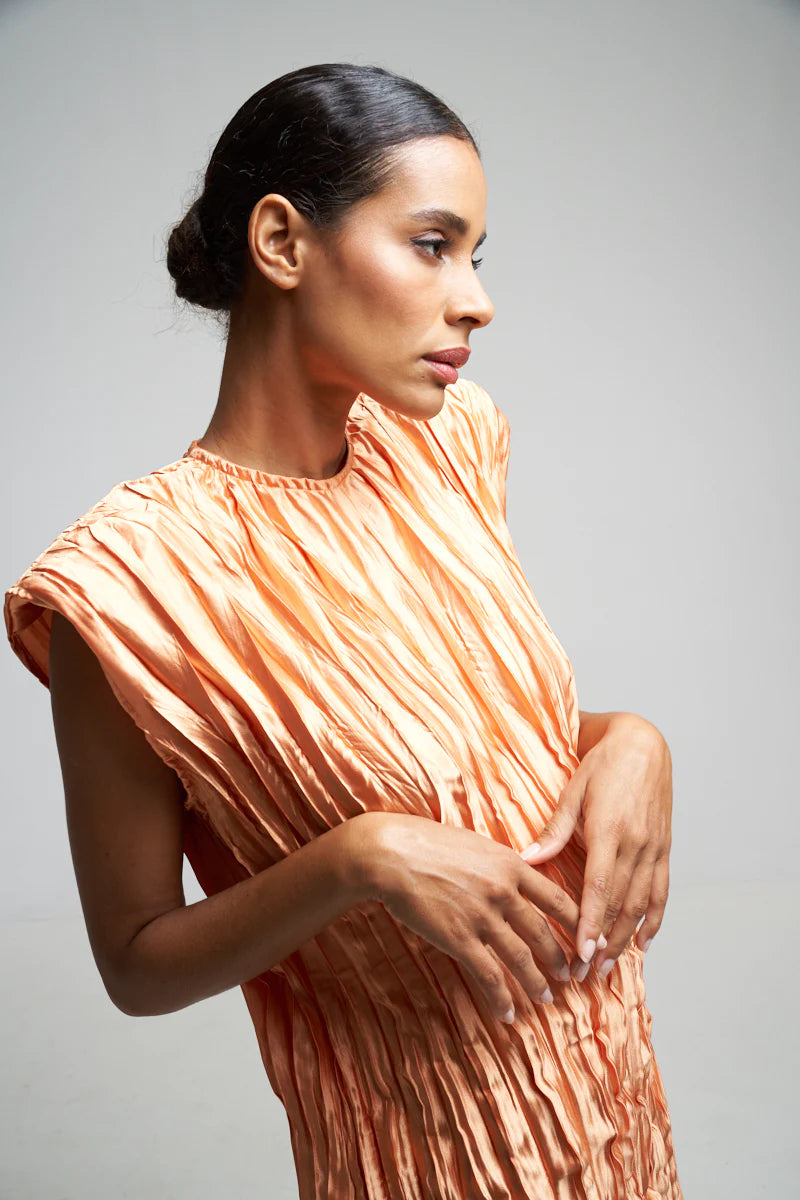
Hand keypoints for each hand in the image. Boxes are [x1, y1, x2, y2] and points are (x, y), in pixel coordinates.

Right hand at [353, 812, 581, 1024]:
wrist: (392, 854)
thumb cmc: (429, 843)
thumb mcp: (477, 845)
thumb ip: (501, 865)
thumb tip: (518, 877)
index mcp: (511, 865)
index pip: (558, 898)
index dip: (577, 922)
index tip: (587, 938)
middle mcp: (504, 892)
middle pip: (544, 932)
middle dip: (560, 958)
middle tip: (570, 974)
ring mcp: (482, 916)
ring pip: (521, 958)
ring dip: (537, 982)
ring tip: (546, 996)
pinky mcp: (459, 938)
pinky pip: (489, 975)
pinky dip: (501, 998)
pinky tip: (508, 1012)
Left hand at [519, 716, 672, 981]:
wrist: (643, 744)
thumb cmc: (603, 766)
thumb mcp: (573, 792)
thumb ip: (554, 830)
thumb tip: (527, 859)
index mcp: (609, 830)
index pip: (599, 887)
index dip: (590, 923)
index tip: (580, 952)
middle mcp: (635, 844)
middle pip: (620, 904)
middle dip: (603, 942)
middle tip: (585, 973)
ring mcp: (654, 848)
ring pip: (642, 904)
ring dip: (625, 938)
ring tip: (606, 966)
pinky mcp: (664, 849)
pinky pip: (662, 891)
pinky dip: (655, 919)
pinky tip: (643, 943)